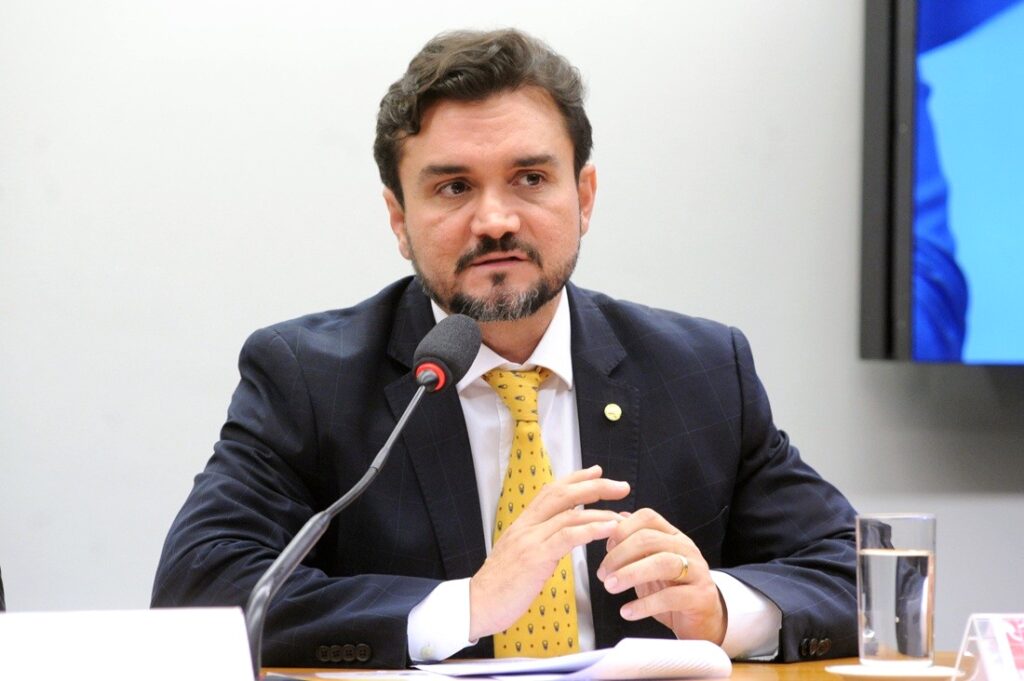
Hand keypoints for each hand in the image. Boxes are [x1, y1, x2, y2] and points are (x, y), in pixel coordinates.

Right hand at [469, 465, 629, 639]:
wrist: (475, 606)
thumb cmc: (498, 587)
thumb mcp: (518, 557)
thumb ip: (537, 543)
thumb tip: (557, 540)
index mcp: (522, 524)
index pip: (551, 491)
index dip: (575, 478)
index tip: (597, 472)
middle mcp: (526, 526)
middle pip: (562, 494)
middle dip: (595, 487)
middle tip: (621, 486)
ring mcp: (530, 540)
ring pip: (569, 514)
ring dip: (600, 512)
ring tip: (622, 515)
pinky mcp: (535, 558)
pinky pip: (567, 537)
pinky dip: (591, 530)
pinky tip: (609, 529)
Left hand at [596, 508, 725, 644]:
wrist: (704, 620)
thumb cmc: (674, 590)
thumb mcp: (651, 564)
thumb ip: (636, 545)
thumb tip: (616, 520)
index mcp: (673, 537)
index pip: (648, 518)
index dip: (623, 529)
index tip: (606, 547)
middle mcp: (687, 549)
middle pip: (650, 539)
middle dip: (620, 555)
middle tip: (603, 574)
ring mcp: (697, 572)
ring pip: (662, 563)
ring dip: (630, 574)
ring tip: (610, 587)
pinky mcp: (701, 597)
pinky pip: (671, 597)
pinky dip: (644, 605)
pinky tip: (627, 611)